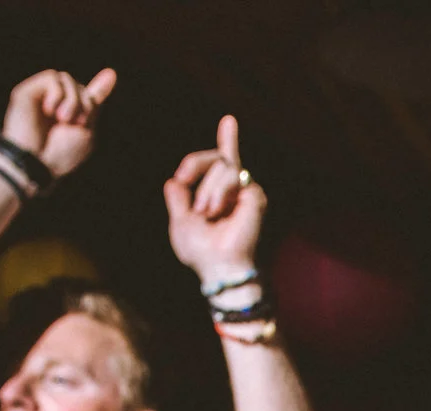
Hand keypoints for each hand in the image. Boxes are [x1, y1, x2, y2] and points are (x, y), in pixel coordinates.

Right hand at [1, 68, 117, 178]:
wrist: (36, 163)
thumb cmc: (62, 153)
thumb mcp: (86, 129)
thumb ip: (95, 102)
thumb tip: (111, 72)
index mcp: (71, 116)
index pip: (86, 96)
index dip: (100, 86)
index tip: (111, 74)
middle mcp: (54, 105)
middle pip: (79, 86)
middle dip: (85, 103)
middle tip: (76, 123)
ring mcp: (40, 97)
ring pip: (66, 78)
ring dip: (72, 99)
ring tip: (63, 119)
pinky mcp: (26, 92)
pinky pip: (51, 77)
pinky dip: (57, 93)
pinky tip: (49, 111)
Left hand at [164, 115, 265, 284]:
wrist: (218, 266)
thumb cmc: (200, 250)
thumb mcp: (179, 220)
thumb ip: (178, 196)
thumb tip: (174, 179)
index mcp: (220, 195)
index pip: (222, 161)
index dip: (228, 140)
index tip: (226, 124)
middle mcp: (236, 191)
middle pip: (215, 156)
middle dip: (194, 165)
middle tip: (192, 197)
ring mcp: (247, 192)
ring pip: (221, 165)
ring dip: (206, 190)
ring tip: (208, 214)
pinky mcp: (255, 195)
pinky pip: (231, 175)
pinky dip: (218, 193)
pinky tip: (219, 211)